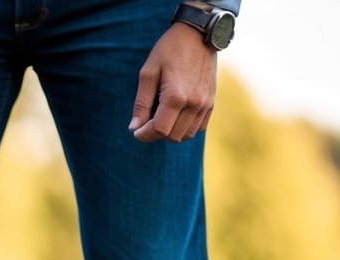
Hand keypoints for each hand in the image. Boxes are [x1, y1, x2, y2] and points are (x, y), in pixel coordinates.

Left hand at [130, 23, 217, 142]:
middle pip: (172, 136)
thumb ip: (141, 103)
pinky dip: (186, 128)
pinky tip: (176, 117)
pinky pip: (199, 128)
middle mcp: (194, 103)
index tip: (136, 130)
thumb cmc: (169, 50)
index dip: (144, 135)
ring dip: (171, 133)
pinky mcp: (212, 102)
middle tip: (147, 122)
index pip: (159, 130)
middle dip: (156, 134)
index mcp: (176, 96)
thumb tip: (134, 128)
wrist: (198, 34)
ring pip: (186, 135)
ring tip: (161, 118)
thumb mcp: (148, 73)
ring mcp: (205, 104)